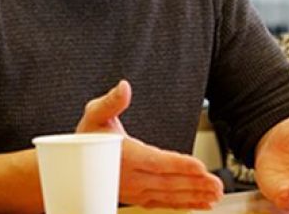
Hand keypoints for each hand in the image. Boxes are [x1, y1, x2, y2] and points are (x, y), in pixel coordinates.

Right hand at [77, 80, 223, 208]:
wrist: (72, 165)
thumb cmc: (85, 138)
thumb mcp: (95, 114)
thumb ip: (111, 101)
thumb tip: (124, 87)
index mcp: (124, 155)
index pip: (156, 162)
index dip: (179, 165)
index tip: (199, 167)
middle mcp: (130, 177)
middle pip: (167, 182)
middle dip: (194, 184)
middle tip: (216, 185)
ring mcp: (135, 190)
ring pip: (168, 195)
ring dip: (193, 196)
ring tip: (214, 195)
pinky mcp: (138, 196)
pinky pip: (163, 203)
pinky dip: (183, 205)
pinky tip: (200, 203)